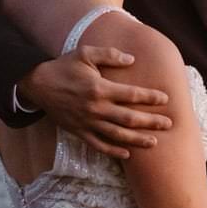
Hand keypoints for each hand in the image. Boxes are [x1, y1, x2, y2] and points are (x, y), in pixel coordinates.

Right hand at [17, 46, 170, 158]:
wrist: (37, 84)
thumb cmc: (64, 66)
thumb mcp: (85, 53)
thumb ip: (110, 55)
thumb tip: (132, 59)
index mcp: (99, 88)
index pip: (131, 95)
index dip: (150, 97)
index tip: (165, 99)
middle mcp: (95, 108)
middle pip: (129, 118)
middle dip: (151, 122)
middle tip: (169, 123)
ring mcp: (87, 123)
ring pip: (117, 135)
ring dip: (137, 140)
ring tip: (154, 142)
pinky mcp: (79, 132)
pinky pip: (99, 145)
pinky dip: (113, 151)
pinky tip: (127, 154)